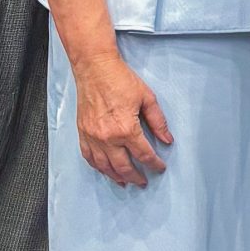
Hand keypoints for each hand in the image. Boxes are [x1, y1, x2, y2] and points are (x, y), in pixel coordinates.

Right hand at [73, 52, 173, 186]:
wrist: (95, 68)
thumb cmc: (120, 79)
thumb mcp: (147, 98)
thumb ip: (158, 121)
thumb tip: (167, 139)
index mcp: (126, 128)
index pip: (143, 154)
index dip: (154, 164)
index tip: (160, 167)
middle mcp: (108, 137)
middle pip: (123, 166)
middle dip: (135, 176)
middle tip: (142, 182)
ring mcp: (93, 137)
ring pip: (104, 166)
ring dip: (115, 176)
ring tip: (124, 182)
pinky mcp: (82, 133)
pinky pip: (88, 157)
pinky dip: (97, 166)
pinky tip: (104, 169)